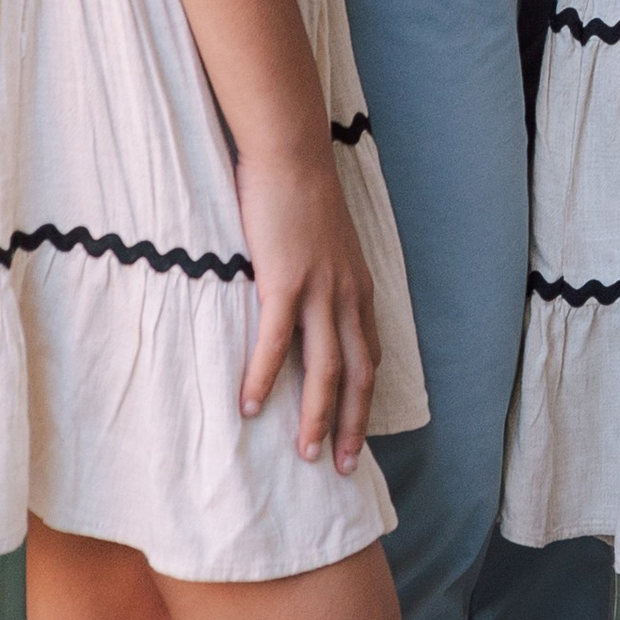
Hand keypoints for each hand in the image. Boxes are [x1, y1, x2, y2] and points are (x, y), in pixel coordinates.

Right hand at [236, 148, 380, 473]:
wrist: (291, 152)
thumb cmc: (301, 193)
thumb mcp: (327, 243)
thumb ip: (324, 278)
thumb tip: (310, 304)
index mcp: (357, 286)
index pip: (368, 355)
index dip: (364, 398)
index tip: (358, 433)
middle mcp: (347, 294)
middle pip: (356, 374)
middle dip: (352, 424)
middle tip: (343, 467)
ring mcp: (319, 290)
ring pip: (324, 369)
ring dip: (316, 416)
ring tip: (305, 453)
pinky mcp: (285, 281)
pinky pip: (275, 342)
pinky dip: (265, 379)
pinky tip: (251, 407)